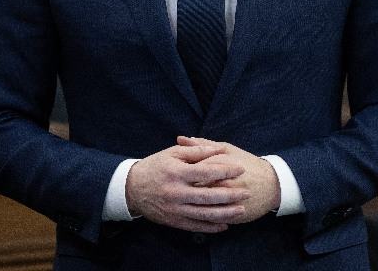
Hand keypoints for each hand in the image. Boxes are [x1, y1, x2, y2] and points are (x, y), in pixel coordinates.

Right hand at [125, 141, 248, 232]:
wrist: (131, 188)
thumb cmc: (155, 166)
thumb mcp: (173, 153)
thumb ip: (196, 150)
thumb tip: (220, 149)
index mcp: (176, 173)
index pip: (206, 172)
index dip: (226, 170)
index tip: (241, 168)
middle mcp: (176, 192)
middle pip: (208, 196)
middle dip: (230, 195)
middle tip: (246, 193)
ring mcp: (174, 209)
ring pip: (204, 214)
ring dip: (225, 213)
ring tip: (240, 210)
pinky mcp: (173, 221)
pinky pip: (195, 226)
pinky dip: (211, 227)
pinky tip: (224, 225)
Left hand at [176, 136, 280, 222]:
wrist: (273, 183)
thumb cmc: (246, 163)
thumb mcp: (226, 149)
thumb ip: (201, 145)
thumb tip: (180, 138)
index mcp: (219, 165)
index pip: (192, 170)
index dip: (180, 174)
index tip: (173, 175)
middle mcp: (222, 183)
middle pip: (194, 189)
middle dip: (183, 191)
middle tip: (175, 190)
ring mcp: (228, 201)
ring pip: (202, 206)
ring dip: (190, 206)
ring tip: (184, 202)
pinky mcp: (232, 215)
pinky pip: (212, 219)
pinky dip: (202, 218)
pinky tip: (195, 213)